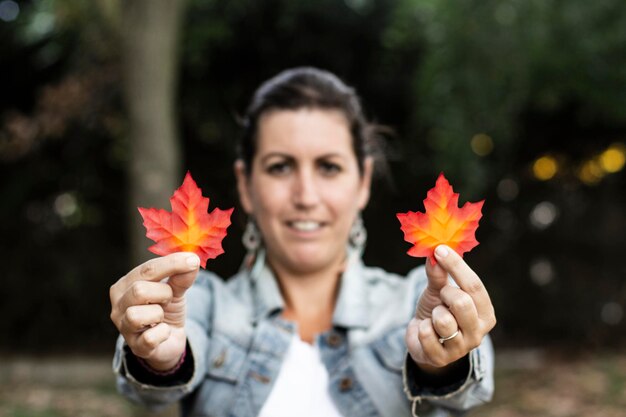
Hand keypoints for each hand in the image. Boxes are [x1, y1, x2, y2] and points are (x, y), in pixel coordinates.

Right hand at [109, 252, 199, 370]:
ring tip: (162, 315)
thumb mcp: (176, 289)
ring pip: (136, 315)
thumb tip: (192, 259)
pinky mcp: (136, 346)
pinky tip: (164, 331)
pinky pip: (150, 337)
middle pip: (139, 290)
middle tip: (169, 299)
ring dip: (158, 313)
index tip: (193, 260)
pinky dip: (163, 333)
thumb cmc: (167, 309)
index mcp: (125, 285)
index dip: (171, 264)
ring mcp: (124, 327)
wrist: (170, 340)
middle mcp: (118, 305)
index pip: (146, 270)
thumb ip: (181, 276)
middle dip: (163, 293)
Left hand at [405, 245, 495, 371]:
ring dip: (434, 313)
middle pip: (463, 303)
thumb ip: (438, 274)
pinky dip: (421, 328)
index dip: (456, 266)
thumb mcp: (438, 290)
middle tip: (441, 295)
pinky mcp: (442, 359)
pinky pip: (427, 334)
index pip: (475, 286)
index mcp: (485, 312)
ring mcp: (461, 348)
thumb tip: (435, 254)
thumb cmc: (438, 309)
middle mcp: (479, 332)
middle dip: (445, 293)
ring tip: (434, 317)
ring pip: (444, 320)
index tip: (439, 250)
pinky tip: (426, 330)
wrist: (422, 338)